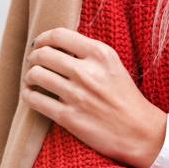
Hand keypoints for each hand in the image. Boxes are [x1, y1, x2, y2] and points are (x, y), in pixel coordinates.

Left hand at [21, 27, 166, 167]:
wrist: (140, 132)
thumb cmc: (126, 98)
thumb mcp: (114, 66)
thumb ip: (89, 53)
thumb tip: (57, 45)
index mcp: (100, 54)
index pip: (59, 35)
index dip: (43, 38)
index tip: (39, 45)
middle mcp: (87, 72)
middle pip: (43, 54)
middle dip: (33, 58)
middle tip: (34, 64)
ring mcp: (77, 95)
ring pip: (36, 75)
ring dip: (29, 76)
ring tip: (32, 80)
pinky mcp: (69, 117)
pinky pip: (35, 100)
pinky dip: (28, 96)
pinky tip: (32, 96)